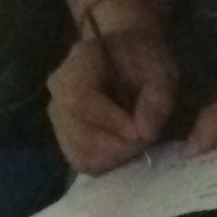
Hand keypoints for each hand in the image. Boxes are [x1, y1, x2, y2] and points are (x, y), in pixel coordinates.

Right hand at [50, 13, 178, 176]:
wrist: (125, 54)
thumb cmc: (142, 58)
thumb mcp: (160, 70)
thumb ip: (157, 99)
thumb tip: (145, 133)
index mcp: (76, 68)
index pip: (80, 102)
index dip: (111, 123)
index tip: (143, 133)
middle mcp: (57, 95)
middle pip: (78, 137)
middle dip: (117, 147)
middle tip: (146, 140)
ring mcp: (58, 119)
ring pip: (79, 155)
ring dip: (114, 158)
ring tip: (137, 143)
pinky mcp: (65, 138)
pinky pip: (82, 160)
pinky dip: (107, 162)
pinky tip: (125, 148)